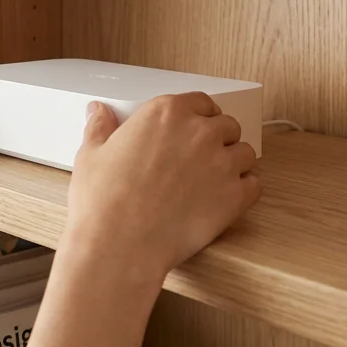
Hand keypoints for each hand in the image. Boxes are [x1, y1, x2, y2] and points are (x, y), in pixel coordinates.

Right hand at [64, 93, 260, 285]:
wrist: (119, 244)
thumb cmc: (103, 202)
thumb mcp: (91, 156)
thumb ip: (100, 128)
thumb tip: (98, 112)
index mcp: (166, 113)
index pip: (201, 102)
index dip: (200, 117)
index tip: (195, 129)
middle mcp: (199, 131)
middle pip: (227, 126)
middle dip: (218, 140)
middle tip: (202, 160)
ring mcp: (221, 163)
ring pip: (245, 154)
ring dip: (234, 164)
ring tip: (214, 182)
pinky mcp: (235, 196)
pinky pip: (254, 185)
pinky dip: (245, 191)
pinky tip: (227, 200)